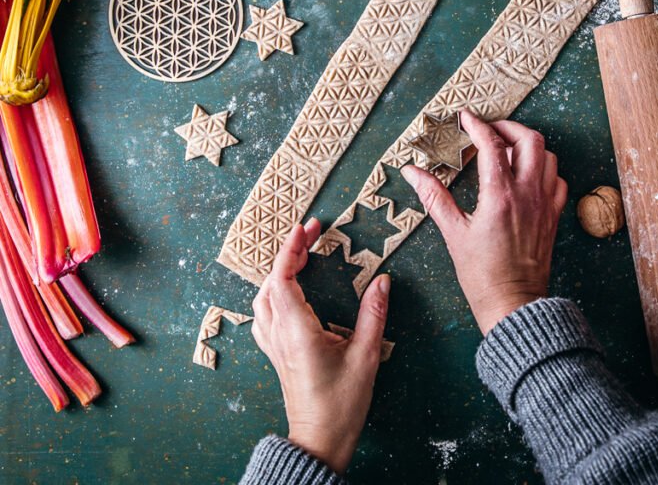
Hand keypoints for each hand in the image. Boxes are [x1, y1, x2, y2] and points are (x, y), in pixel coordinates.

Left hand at [251, 217, 389, 474]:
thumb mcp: (366, 357)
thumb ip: (373, 315)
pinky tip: (286, 292)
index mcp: (296, 330)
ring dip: (278, 271)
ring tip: (300, 256)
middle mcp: (278, 334)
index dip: (291, 248)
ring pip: (263, 296)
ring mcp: (273, 345)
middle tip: (311, 233)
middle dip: (289, 252)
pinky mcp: (275, 354)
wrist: (319, 441)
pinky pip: (264, 314)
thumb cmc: (340, 405)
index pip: (283, 277)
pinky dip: (272, 293)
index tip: (306, 228)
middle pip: (272, 281)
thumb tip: (382, 281)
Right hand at [401, 112, 566, 334]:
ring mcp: (545, 204)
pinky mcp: (553, 216)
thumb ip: (434, 197)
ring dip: (528, 145)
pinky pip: (557, 180)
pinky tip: (528, 175)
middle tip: (490, 130)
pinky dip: (544, 169)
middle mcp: (527, 194)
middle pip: (530, 140)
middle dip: (509, 127)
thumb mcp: (453, 233)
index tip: (466, 118)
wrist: (514, 304)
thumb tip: (412, 172)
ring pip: (548, 156)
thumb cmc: (482, 274)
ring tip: (507, 149)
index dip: (477, 125)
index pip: (492, 145)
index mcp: (500, 195)